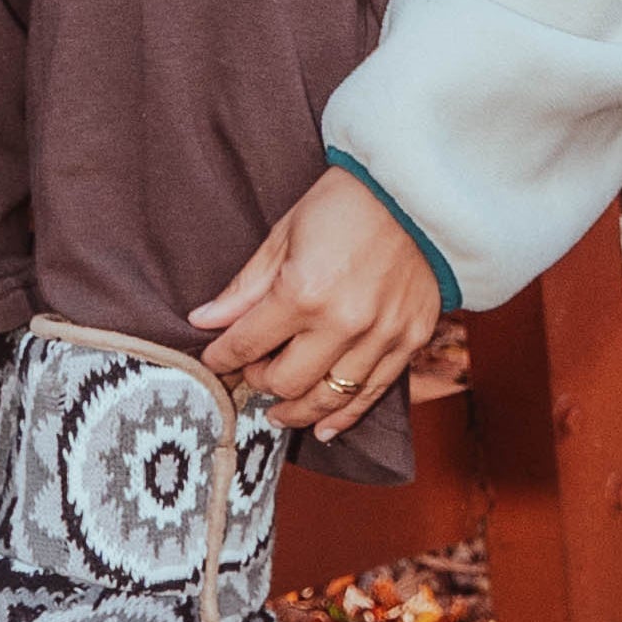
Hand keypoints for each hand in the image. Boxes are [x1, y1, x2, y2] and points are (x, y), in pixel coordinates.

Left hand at [190, 170, 440, 443]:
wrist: (417, 193)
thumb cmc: (344, 204)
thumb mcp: (284, 235)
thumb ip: (245, 287)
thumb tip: (204, 321)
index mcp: (303, 292)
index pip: (246, 344)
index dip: (222, 356)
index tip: (214, 359)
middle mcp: (342, 324)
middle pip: (284, 382)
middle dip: (259, 381)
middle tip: (253, 369)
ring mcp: (381, 337)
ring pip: (327, 400)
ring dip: (296, 409)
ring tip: (279, 410)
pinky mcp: (410, 342)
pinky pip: (372, 395)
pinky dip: (344, 416)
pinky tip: (324, 428)